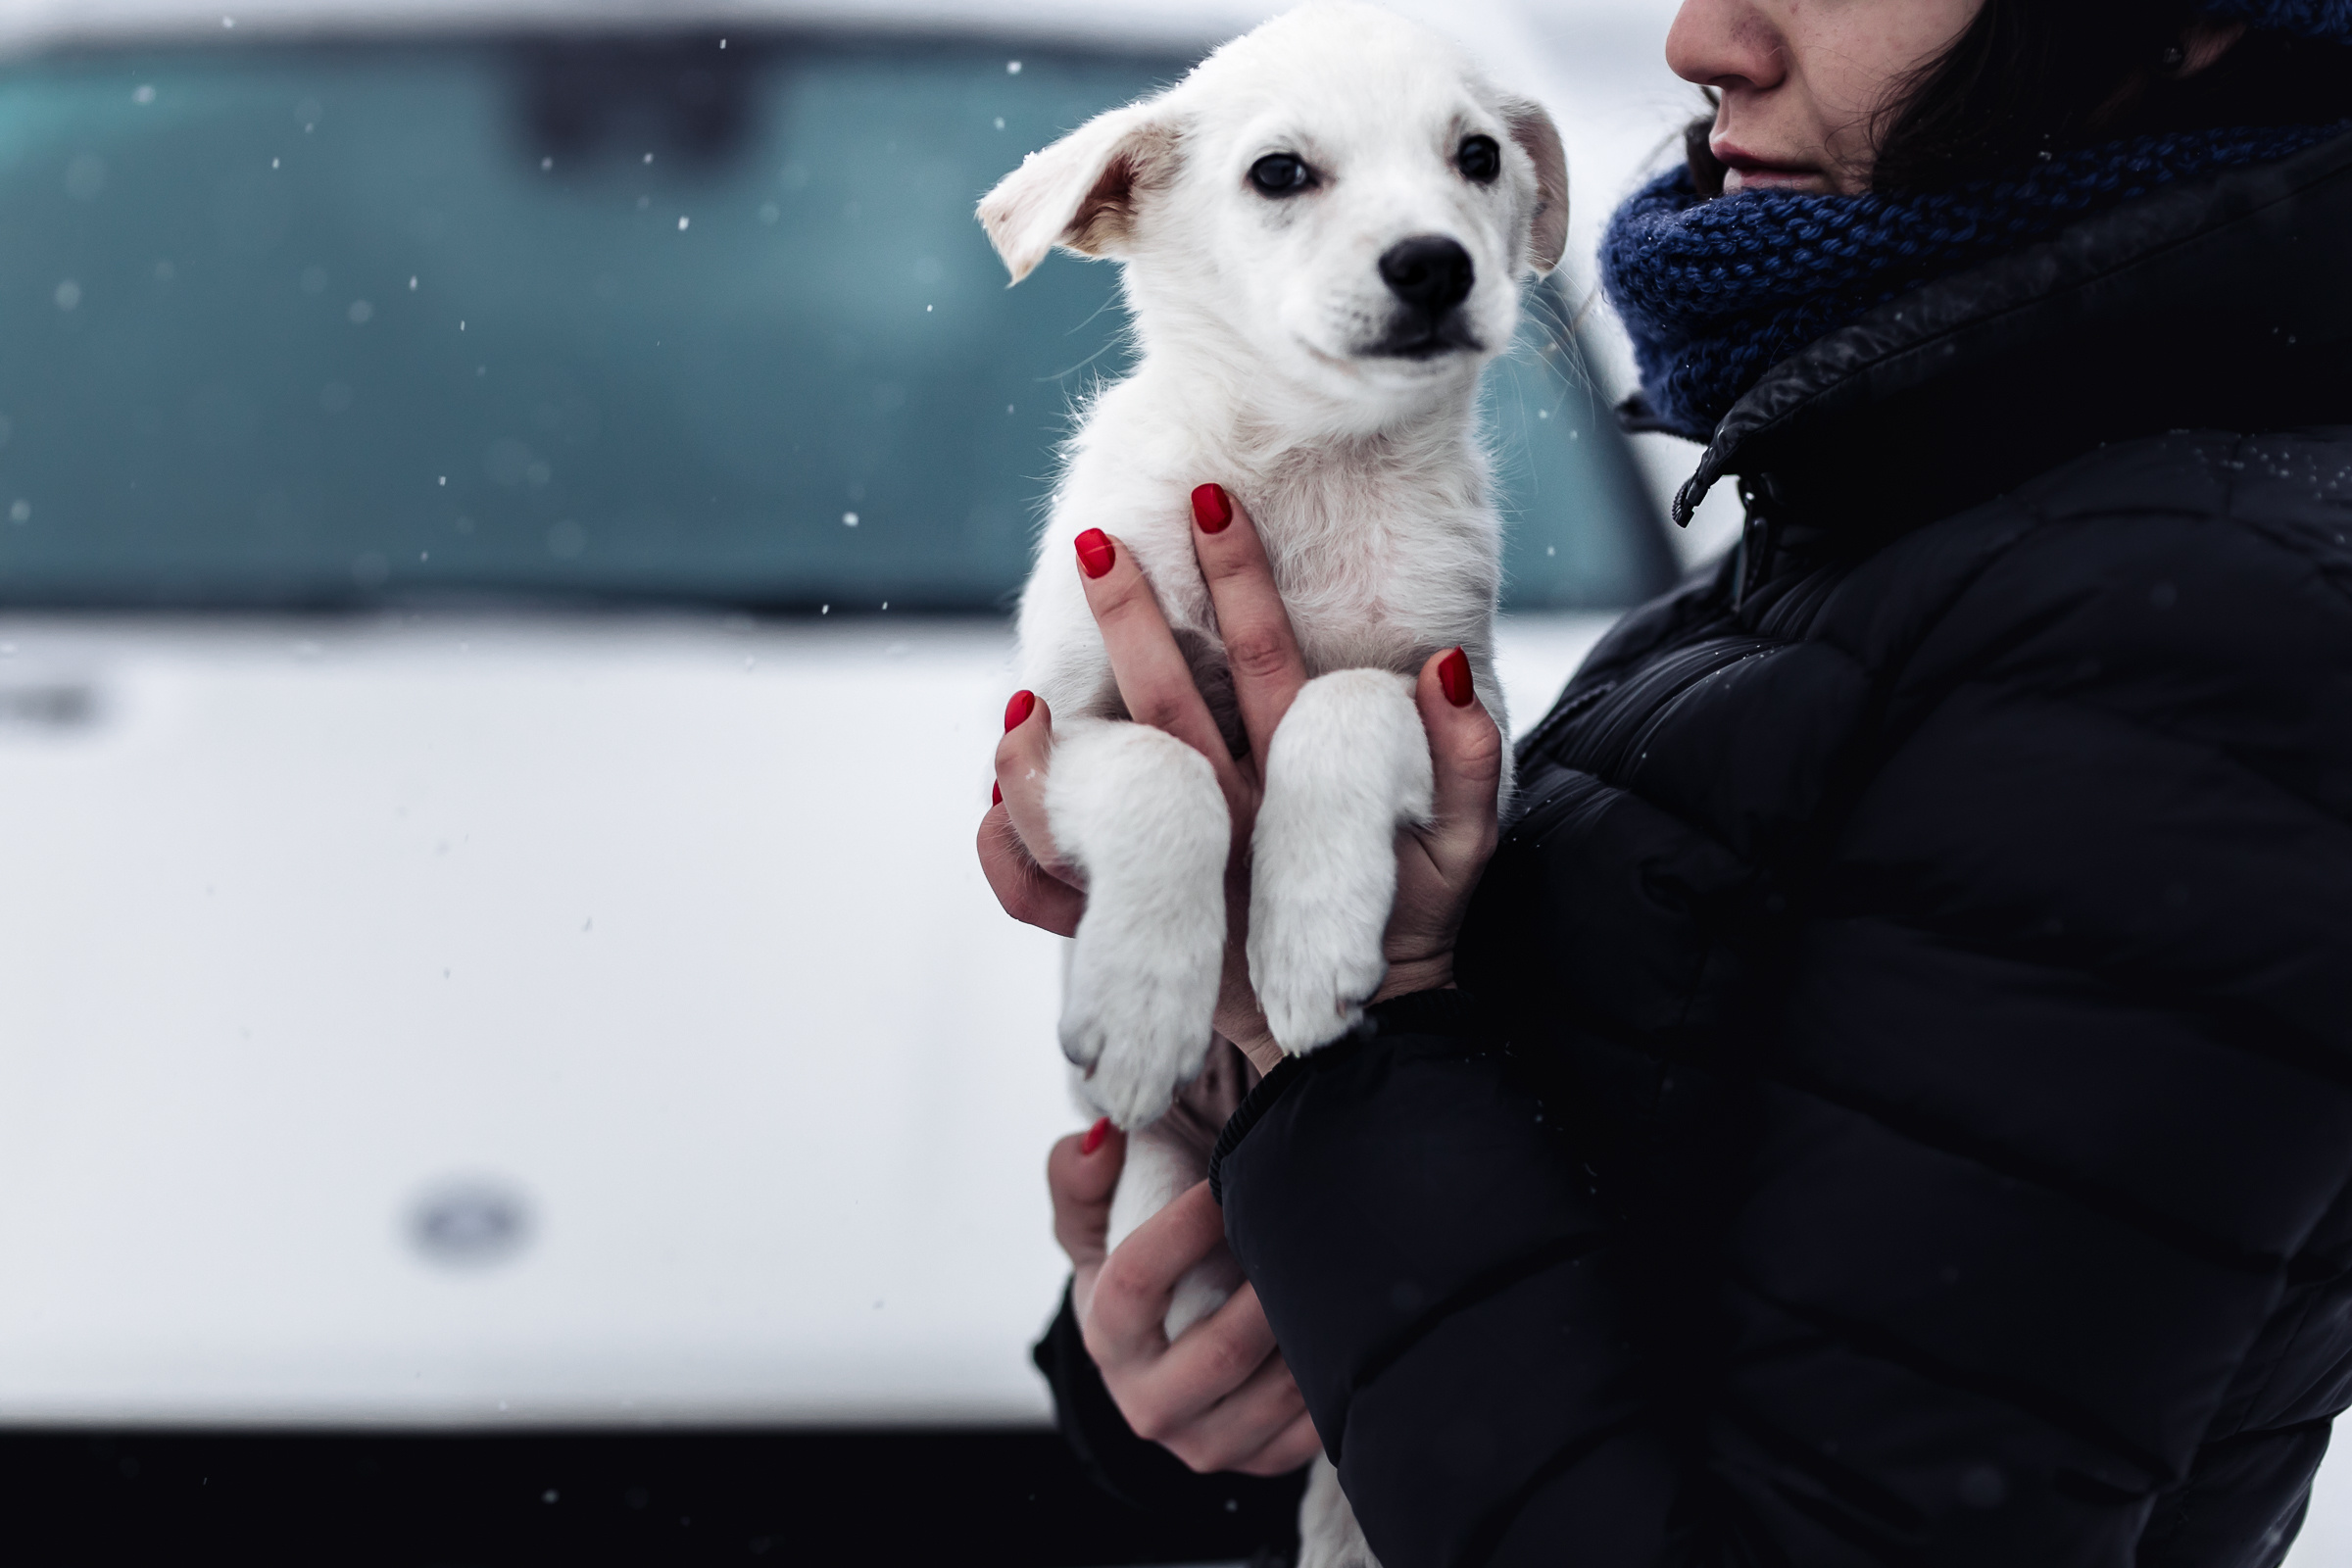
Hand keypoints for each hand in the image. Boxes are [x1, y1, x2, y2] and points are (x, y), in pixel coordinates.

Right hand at [978, 487, 1503, 1074]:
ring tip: (1025, 707)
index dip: (1240, 581)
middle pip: (1163, 687)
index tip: (1216, 505)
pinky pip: (1053, 883)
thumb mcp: (1456, 847)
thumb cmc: (1409, 930)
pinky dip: (1017, 855)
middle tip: (1099, 543)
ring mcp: (1171, 846)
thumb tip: (1442, 668)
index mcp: (1289, 757)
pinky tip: (996, 821)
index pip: (1262, 652)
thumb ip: (1460, 763)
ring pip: (1094, 775)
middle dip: (1130, 617)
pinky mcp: (1131, 913)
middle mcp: (1220, 785)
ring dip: (1051, 743)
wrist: (1361, 1034)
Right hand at [1048, 1119, 1321, 1475]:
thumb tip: (1099, 1139)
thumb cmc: (1130, 1272)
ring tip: (1332, 1263)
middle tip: (1305, 1226)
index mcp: (1106, 1340)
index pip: (1136, 1285)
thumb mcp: (1090, 1224)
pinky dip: (1334, 1368)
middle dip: (1270, 1286)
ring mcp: (1209, 1443)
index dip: (1182, 1229)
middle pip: (1223, 1350)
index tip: (1224, 1183)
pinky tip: (1342, 1318)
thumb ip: (1078, 1175)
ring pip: (1279, 1388)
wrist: (1156, 1358)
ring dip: (1311, 1324)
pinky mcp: (1261, 1461)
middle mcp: (1151, 1405)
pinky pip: (1314, 1423)